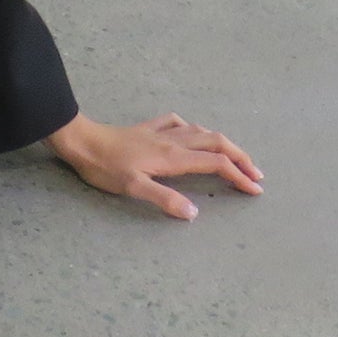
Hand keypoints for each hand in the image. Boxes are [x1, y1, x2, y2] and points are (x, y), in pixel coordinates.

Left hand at [47, 111, 262, 219]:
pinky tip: (191, 132)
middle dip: (241, 157)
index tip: (255, 189)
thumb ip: (165, 199)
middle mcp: (173, 141)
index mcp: (174, 157)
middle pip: (217, 143)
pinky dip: (192, 129)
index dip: (239, 176)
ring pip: (201, 132)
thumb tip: (194, 213)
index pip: (216, 164)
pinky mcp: (147, 129)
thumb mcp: (133, 188)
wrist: (81, 141)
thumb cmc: (105, 167)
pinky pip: (177, 123)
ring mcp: (161, 132)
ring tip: (234, 156)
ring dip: (222, 143)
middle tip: (256, 174)